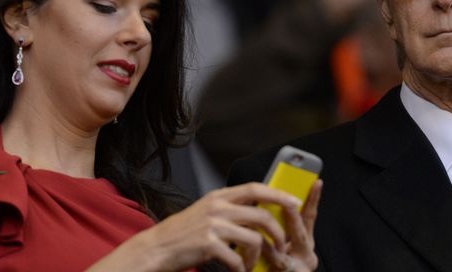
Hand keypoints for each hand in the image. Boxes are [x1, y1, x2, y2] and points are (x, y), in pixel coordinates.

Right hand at [92, 180, 322, 271]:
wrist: (157, 248)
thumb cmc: (183, 233)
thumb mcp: (207, 211)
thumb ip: (230, 208)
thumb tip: (258, 209)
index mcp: (219, 196)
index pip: (255, 188)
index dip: (278, 194)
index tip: (294, 201)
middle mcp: (218, 207)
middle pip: (262, 215)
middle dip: (277, 233)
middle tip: (281, 246)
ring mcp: (213, 225)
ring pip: (254, 239)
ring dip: (260, 256)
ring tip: (254, 264)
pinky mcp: (208, 245)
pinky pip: (237, 259)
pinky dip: (241, 269)